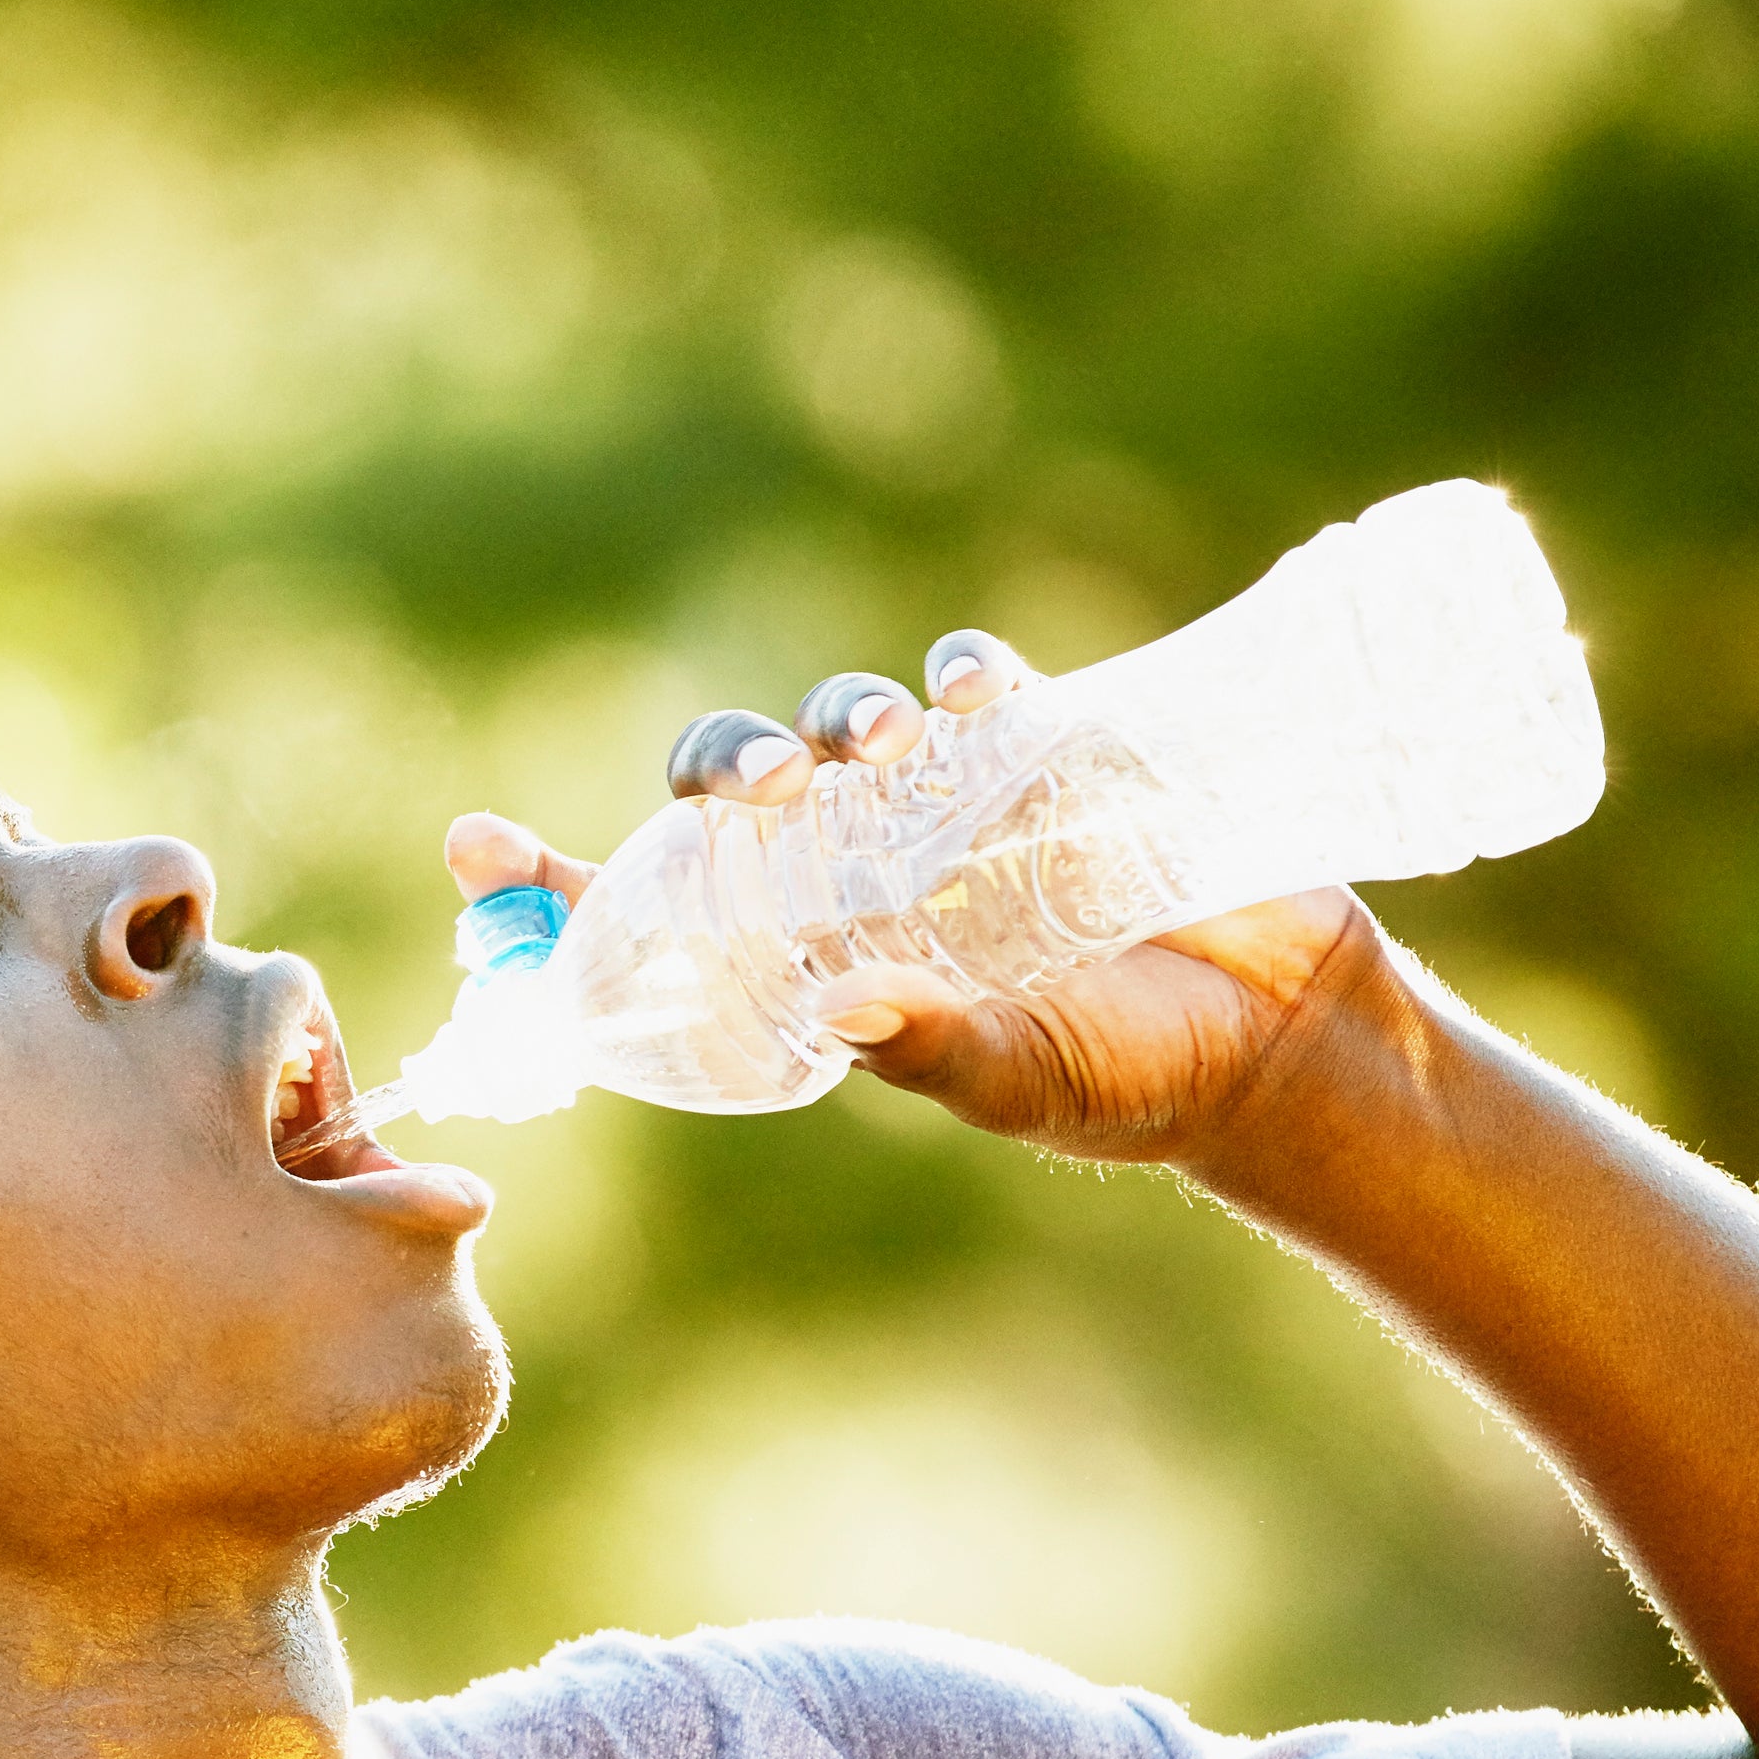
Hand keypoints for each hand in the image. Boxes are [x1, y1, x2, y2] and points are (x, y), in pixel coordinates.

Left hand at [440, 635, 1391, 1167]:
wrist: (1288, 1038)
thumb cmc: (1138, 1083)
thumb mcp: (1029, 1083)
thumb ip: (939, 1049)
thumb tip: (848, 1004)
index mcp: (821, 963)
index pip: (658, 912)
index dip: (558, 878)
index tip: (470, 844)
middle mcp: (864, 875)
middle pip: (734, 795)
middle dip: (717, 770)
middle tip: (756, 790)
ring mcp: (950, 806)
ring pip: (837, 730)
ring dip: (830, 720)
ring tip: (875, 746)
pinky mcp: (1045, 749)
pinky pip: (972, 686)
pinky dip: (956, 674)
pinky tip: (969, 693)